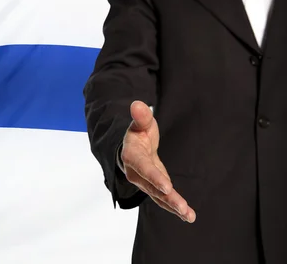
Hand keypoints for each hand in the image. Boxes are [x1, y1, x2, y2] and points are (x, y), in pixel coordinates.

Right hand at [120, 100, 195, 222]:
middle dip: (167, 197)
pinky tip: (188, 215)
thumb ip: (141, 117)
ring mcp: (145, 183)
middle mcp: (136, 173)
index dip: (154, 177)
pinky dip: (174, 208)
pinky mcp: (154, 188)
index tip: (167, 186)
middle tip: (182, 207)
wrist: (132, 148)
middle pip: (152, 187)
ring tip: (189, 215)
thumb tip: (137, 104)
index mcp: (132, 156)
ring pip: (159, 197)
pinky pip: (163, 200)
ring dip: (173, 206)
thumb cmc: (138, 134)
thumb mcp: (140, 124)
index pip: (143, 167)